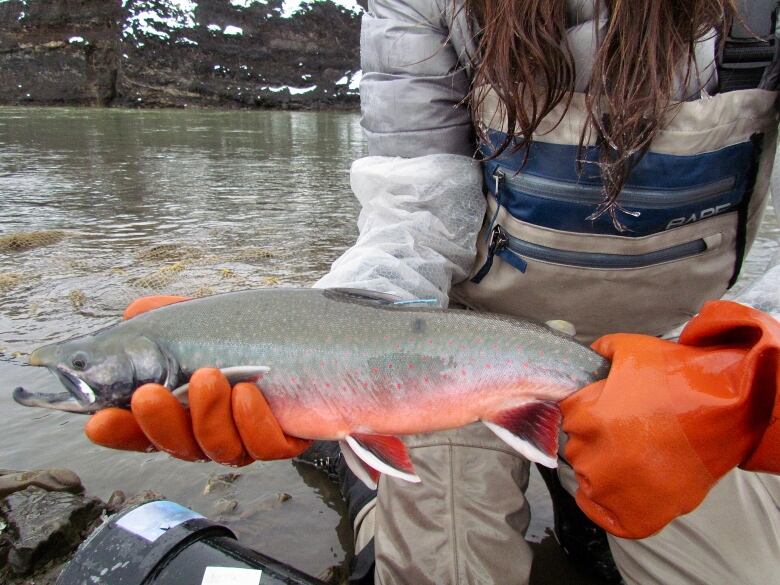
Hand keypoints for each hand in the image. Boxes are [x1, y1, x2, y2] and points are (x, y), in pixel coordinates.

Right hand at [85, 296, 310, 464]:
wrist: (325, 346)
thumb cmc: (259, 336)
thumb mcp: (212, 322)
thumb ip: (173, 318)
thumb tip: (135, 311)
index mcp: (187, 409)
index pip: (145, 430)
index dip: (121, 430)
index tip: (99, 421)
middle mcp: (213, 430)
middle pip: (178, 444)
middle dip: (160, 423)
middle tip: (150, 395)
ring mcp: (249, 438)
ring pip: (219, 448)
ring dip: (207, 416)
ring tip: (209, 378)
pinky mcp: (287, 440)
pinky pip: (267, 445)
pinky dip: (255, 423)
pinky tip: (249, 396)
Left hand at [561, 300, 779, 538]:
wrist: (726, 411)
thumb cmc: (680, 382)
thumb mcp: (632, 349)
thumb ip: (600, 350)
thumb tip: (592, 354)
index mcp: (584, 418)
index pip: (569, 417)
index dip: (590, 412)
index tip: (610, 414)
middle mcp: (590, 455)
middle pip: (578, 448)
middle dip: (598, 441)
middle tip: (630, 434)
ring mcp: (611, 489)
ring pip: (590, 480)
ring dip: (606, 470)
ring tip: (639, 457)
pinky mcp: (635, 516)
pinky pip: (606, 515)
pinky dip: (611, 507)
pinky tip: (627, 489)